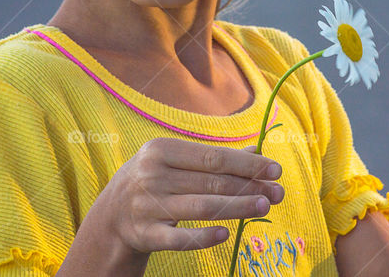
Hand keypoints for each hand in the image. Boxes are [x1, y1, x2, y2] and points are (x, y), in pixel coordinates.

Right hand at [98, 138, 285, 254]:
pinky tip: (227, 234)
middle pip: (211, 182)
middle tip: (278, 193)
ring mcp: (148, 205)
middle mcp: (152, 175)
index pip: (213, 157)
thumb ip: (212, 158)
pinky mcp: (145, 234)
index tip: (275, 170)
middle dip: (249, 187)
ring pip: (202, 207)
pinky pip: (179, 238)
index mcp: (161, 150)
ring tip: (264, 207)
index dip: (246, 164)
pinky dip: (203, 237)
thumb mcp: (174, 162)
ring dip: (237, 208)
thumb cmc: (153, 181)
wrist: (110, 216)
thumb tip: (257, 153)